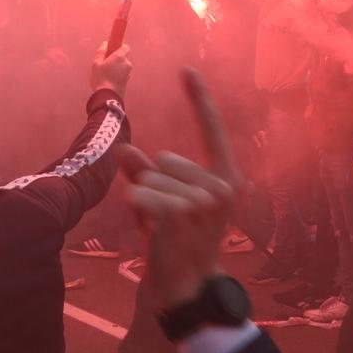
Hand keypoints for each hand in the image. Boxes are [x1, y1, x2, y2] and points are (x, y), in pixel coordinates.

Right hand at [90, 42, 131, 96]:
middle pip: (123, 58)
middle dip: (115, 60)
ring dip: (116, 69)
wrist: (108, 96)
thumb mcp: (96, 63)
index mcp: (120, 57)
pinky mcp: (127, 82)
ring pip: (122, 67)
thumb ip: (101, 52)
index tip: (111, 51)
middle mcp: (127, 63)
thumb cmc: (101, 78)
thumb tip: (105, 44)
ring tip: (106, 75)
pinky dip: (117, 76)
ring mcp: (128, 73)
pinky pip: (122, 75)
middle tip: (105, 65)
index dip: (119, 47)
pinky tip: (109, 81)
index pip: (125, 47)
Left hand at [119, 69, 241, 307]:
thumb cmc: (176, 238)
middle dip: (153, 183)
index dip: (199, 99)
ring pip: (147, 176)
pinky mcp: (177, 214)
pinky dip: (135, 207)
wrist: (185, 284)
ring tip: (159, 226)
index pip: (212, 130)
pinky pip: (139, 192)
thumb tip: (125, 149)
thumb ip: (149, 171)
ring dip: (143, 200)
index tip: (186, 68)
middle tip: (167, 217)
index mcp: (227, 177)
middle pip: (163, 159)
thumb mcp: (166, 198)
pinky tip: (150, 229)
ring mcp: (202, 202)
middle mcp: (221, 187)